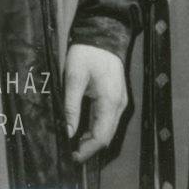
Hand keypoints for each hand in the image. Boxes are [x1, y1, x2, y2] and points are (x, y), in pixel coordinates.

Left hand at [64, 43, 126, 162]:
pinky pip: (108, 120)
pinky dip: (96, 127)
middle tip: (69, 151)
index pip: (101, 137)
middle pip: (106, 136)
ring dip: (92, 138)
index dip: (86, 150)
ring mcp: (120, 101)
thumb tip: (67, 132)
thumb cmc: (87, 53)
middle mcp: (119, 105)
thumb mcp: (74, 77)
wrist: (102, 32)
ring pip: (108, 129)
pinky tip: (82, 127)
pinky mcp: (117, 97)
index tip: (70, 156)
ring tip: (73, 142)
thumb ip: (71, 106)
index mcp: (110, 102)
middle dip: (89, 147)